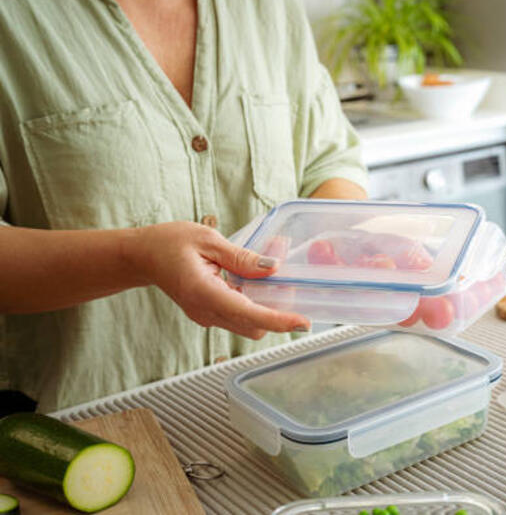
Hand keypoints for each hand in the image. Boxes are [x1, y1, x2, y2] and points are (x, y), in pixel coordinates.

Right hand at [130, 221, 309, 338]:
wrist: (142, 256)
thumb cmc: (168, 243)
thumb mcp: (208, 240)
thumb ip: (242, 257)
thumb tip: (273, 269)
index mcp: (204, 293)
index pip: (248, 314)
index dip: (278, 320)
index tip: (302, 322)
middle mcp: (206, 312)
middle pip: (254, 326)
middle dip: (277, 310)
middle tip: (289, 282)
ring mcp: (207, 317)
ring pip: (249, 324)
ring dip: (267, 306)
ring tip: (273, 276)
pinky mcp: (210, 314)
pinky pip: (239, 316)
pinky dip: (254, 303)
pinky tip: (256, 280)